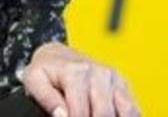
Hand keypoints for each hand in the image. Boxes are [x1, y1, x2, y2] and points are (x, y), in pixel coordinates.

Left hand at [21, 42, 140, 116]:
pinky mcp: (122, 83)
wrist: (58, 56)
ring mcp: (112, 77)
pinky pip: (132, 107)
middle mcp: (97, 72)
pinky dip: (129, 116)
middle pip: (104, 113)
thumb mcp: (35, 81)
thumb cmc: (46, 71)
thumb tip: (62, 115)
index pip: (80, 113)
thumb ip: (46, 99)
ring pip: (123, 110)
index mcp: (75, 73)